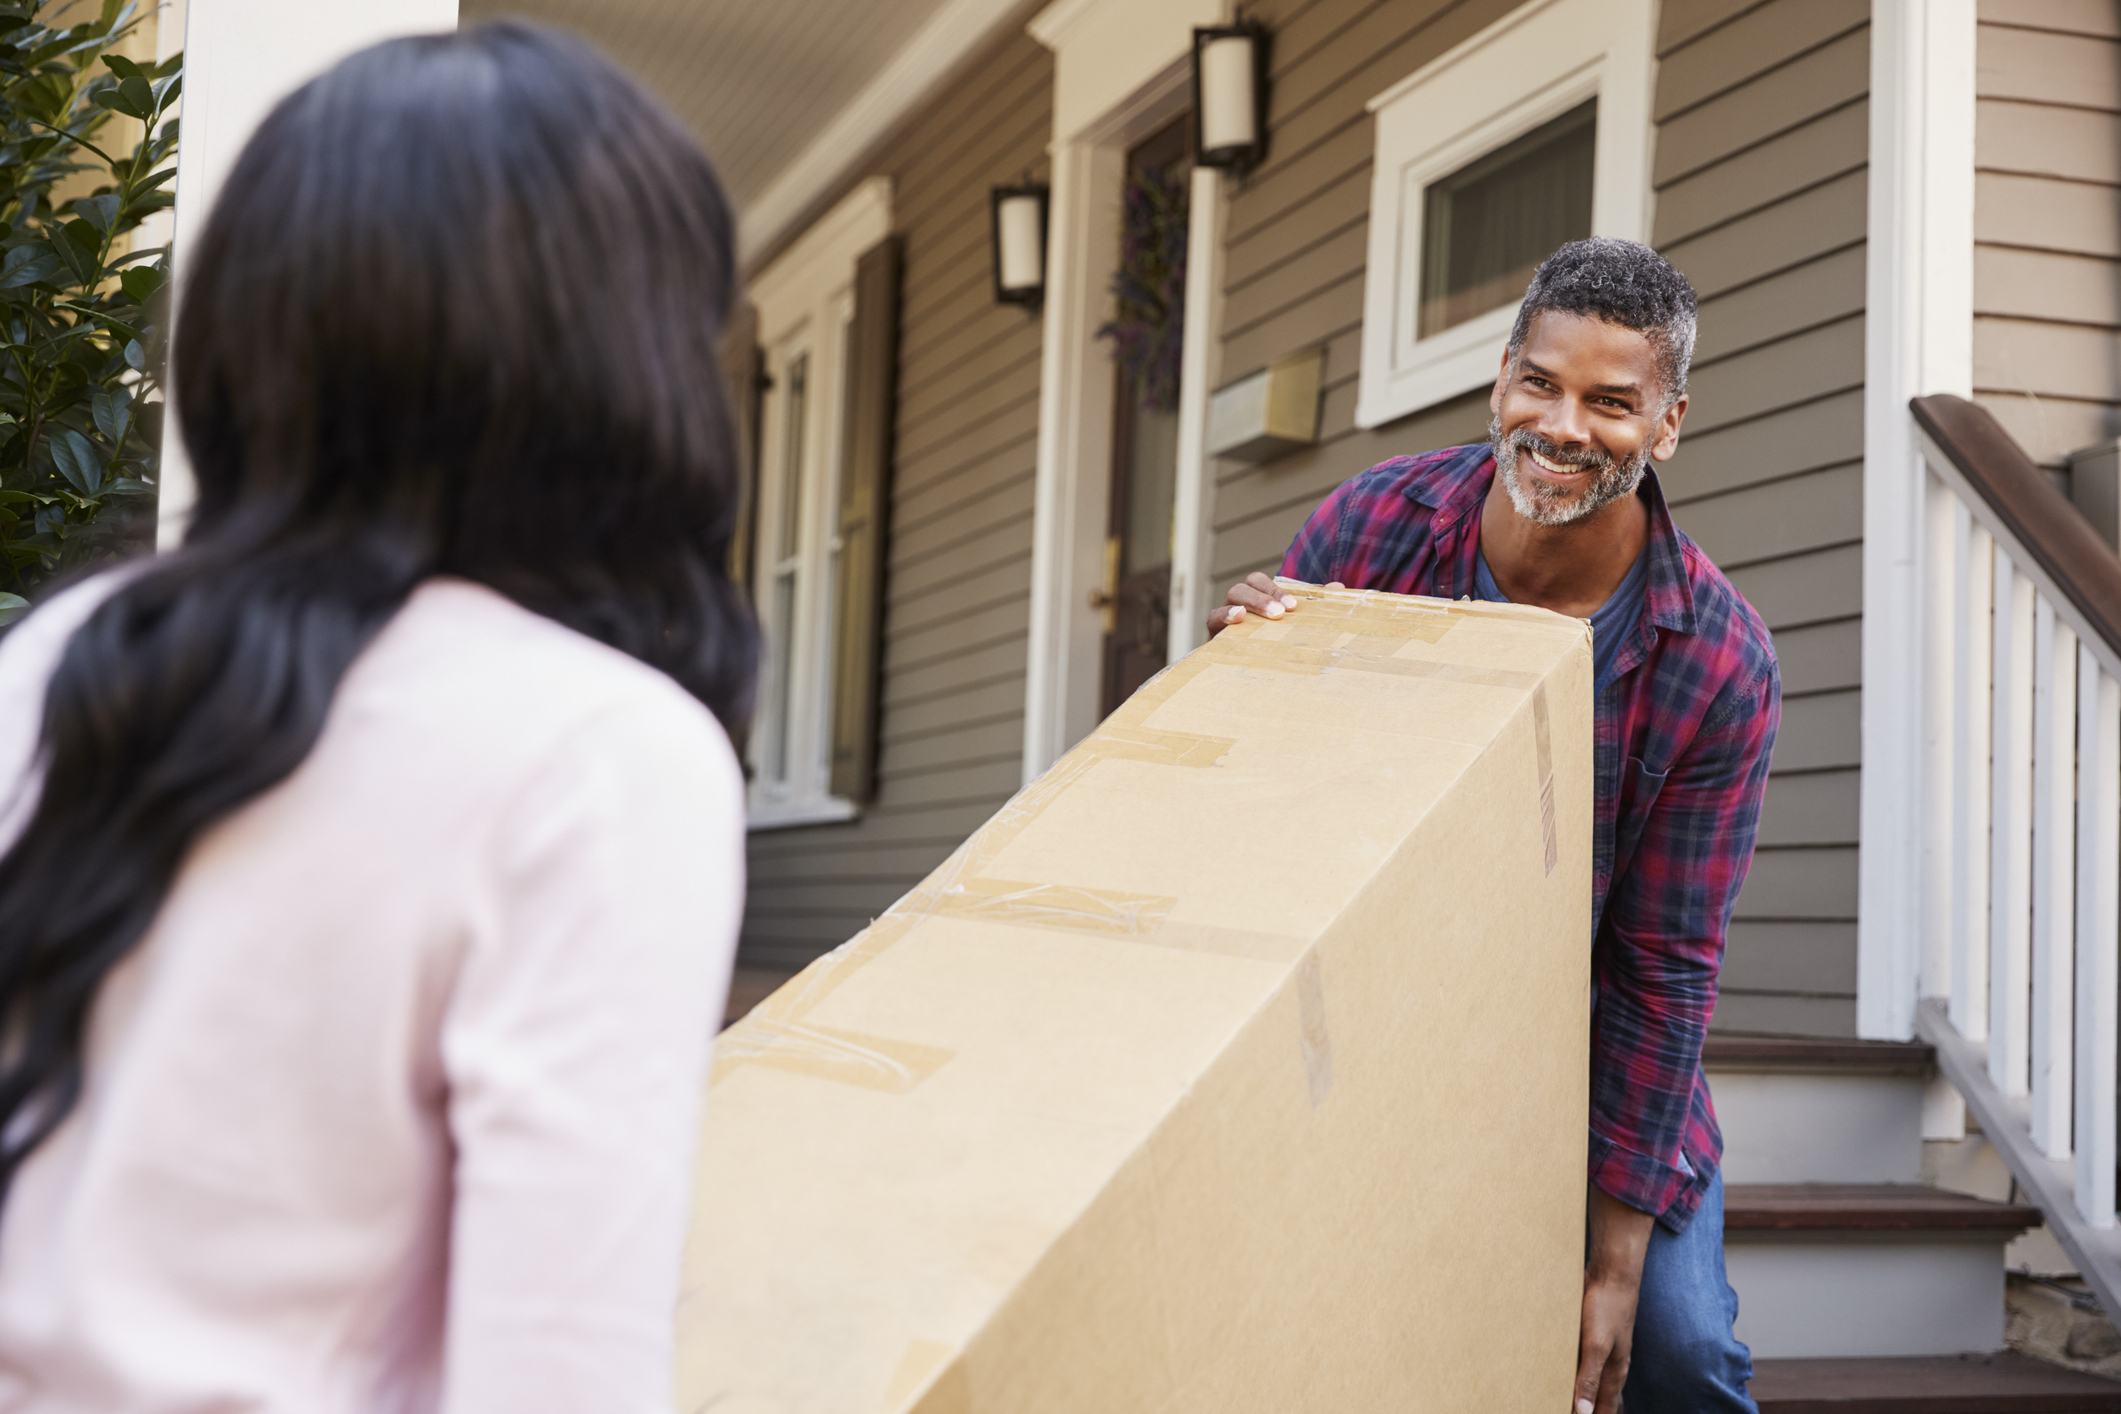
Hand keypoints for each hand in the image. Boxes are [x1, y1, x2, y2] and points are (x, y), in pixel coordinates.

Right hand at [1206, 573, 1341, 638]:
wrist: (1255, 685)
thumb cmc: (1279, 649)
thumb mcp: (1299, 626)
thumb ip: (1315, 606)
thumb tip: (1337, 586)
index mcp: (1256, 601)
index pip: (1259, 582)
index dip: (1274, 588)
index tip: (1293, 606)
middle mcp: (1239, 606)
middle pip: (1242, 588)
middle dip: (1260, 597)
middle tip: (1279, 614)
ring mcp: (1224, 621)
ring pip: (1227, 600)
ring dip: (1243, 605)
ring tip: (1252, 616)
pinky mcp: (1214, 637)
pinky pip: (1211, 620)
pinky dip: (1222, 616)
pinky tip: (1236, 620)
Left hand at [1574, 1184, 1652, 1413]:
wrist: (1612, 1272)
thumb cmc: (1608, 1307)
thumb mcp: (1597, 1345)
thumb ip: (1588, 1378)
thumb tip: (1582, 1412)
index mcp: (1615, 1372)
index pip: (1605, 1408)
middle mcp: (1610, 1364)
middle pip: (1598, 1397)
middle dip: (1585, 1408)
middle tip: (1562, 1406)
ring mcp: (1602, 1348)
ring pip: (1589, 1378)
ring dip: (1577, 1389)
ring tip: (1561, 1394)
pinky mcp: (1591, 1334)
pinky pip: (1581, 1358)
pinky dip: (1571, 1368)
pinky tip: (1558, 1367)